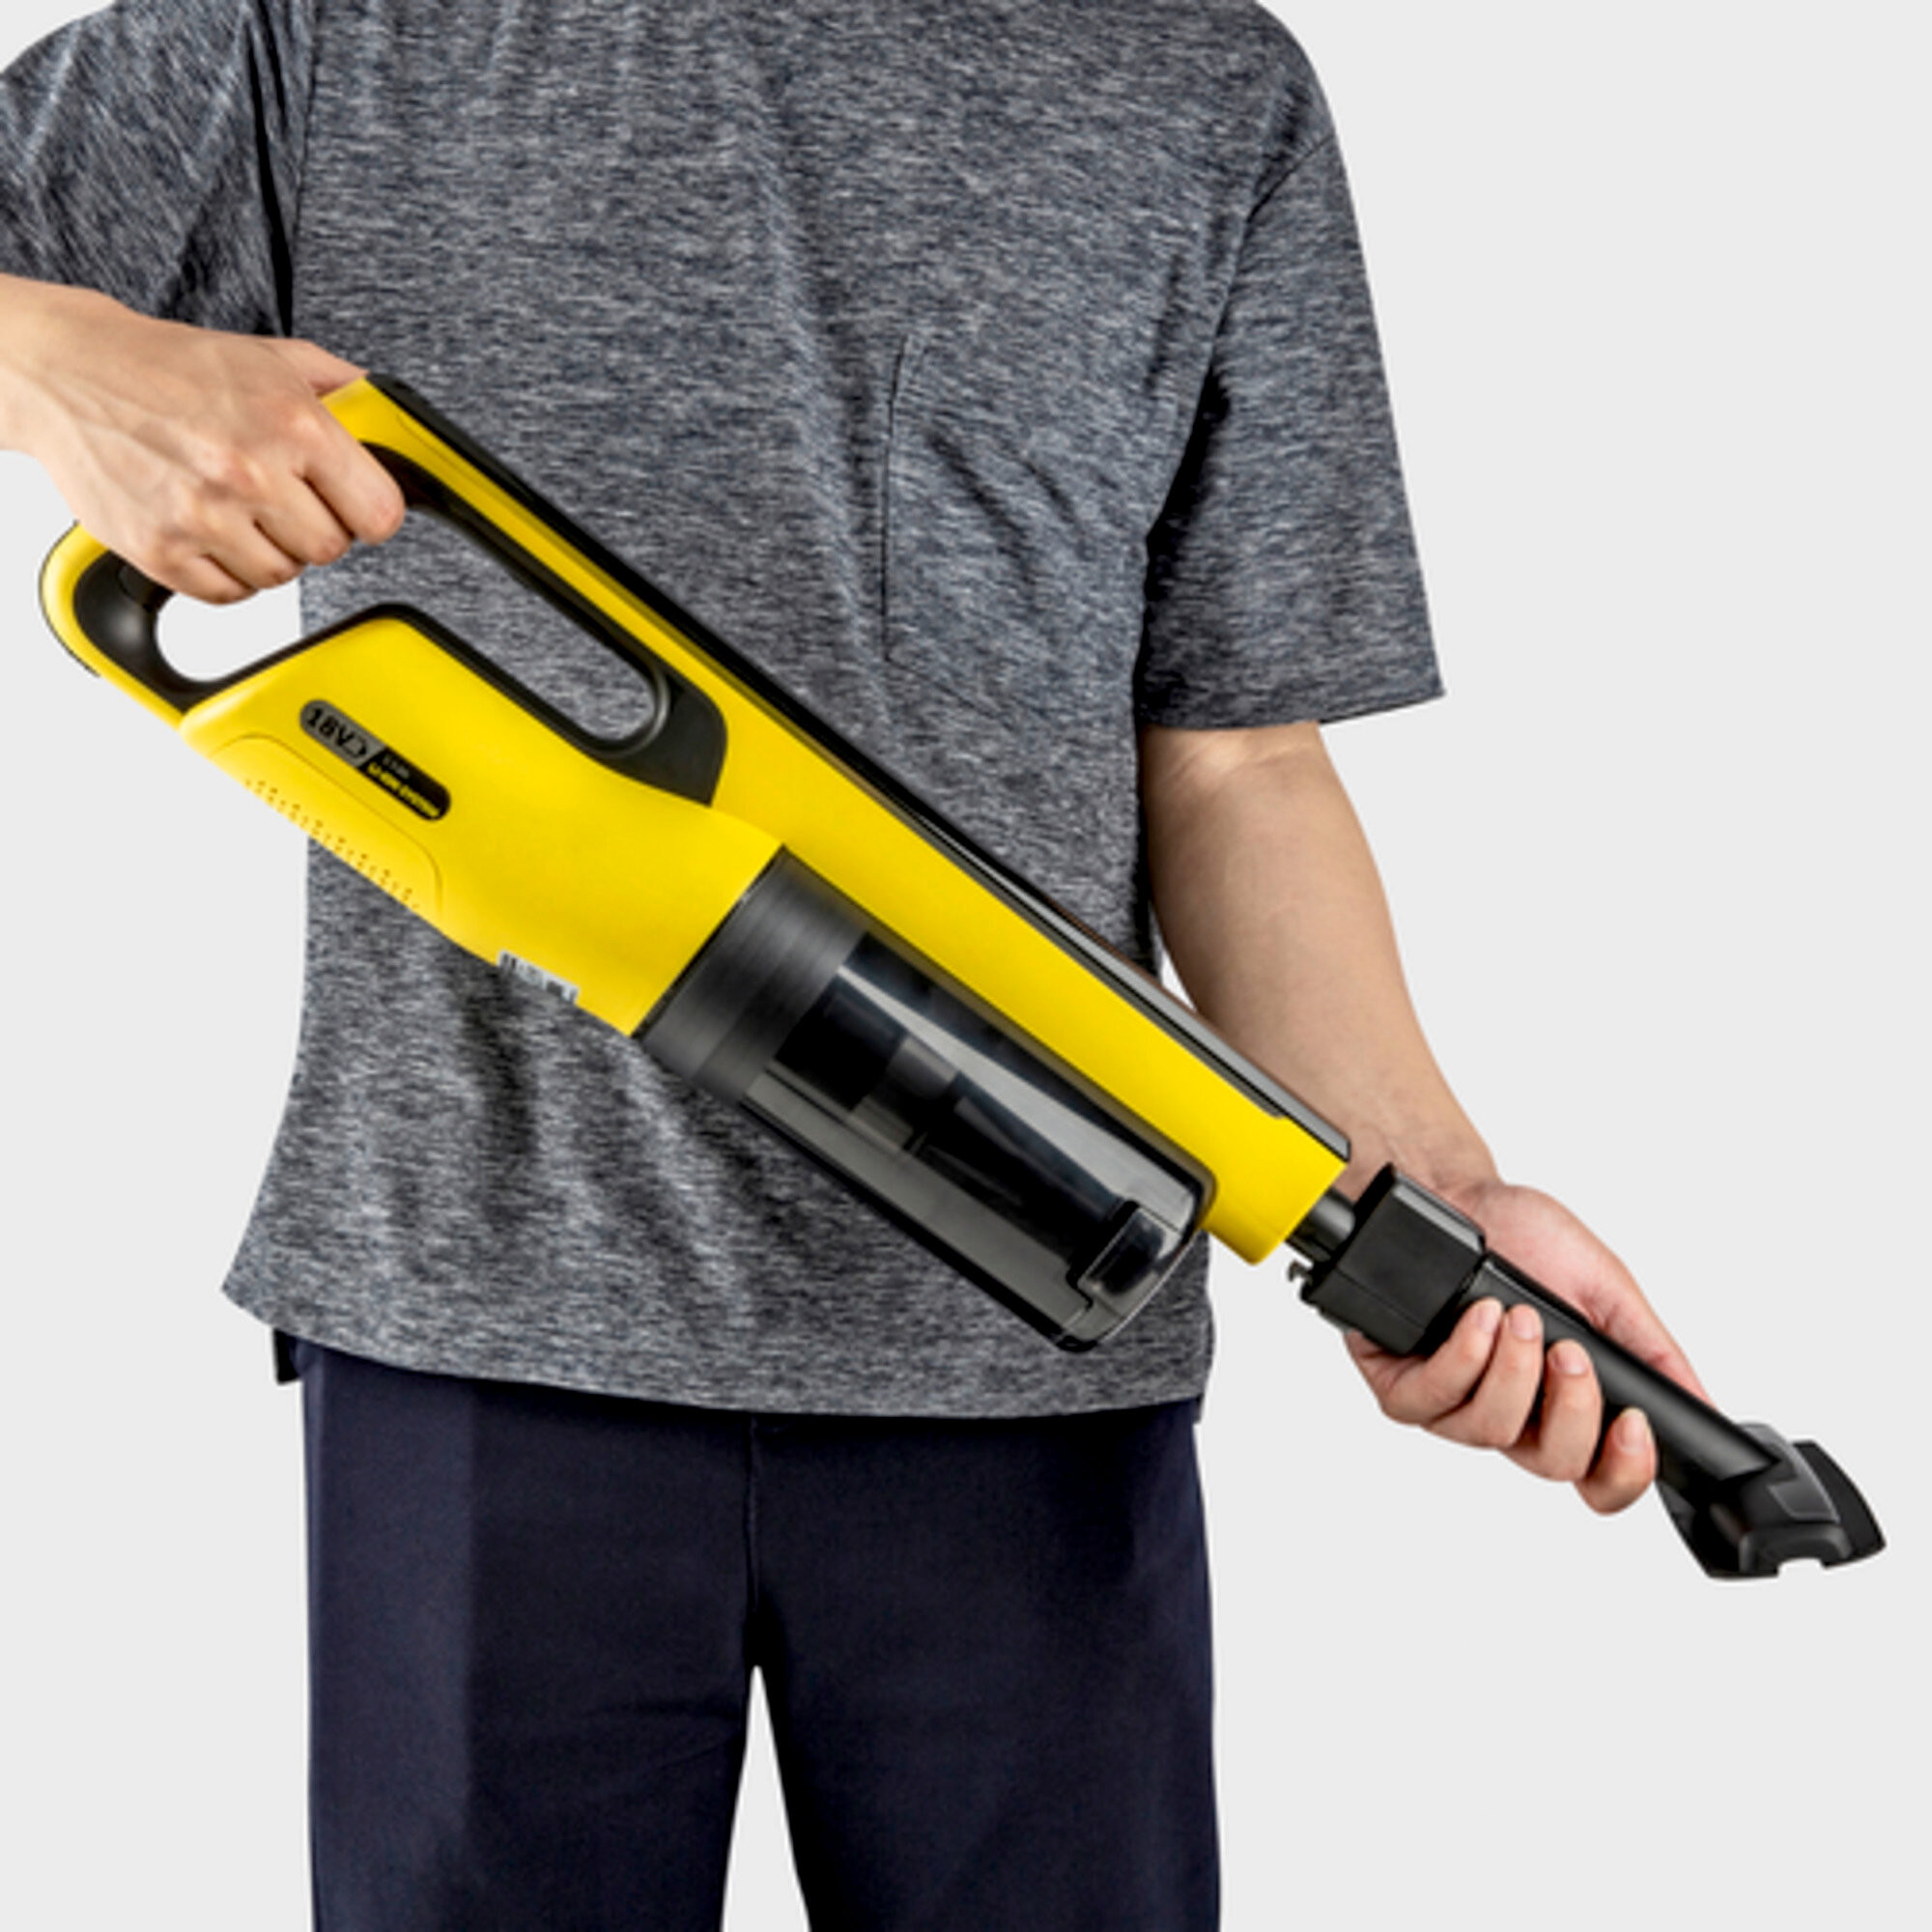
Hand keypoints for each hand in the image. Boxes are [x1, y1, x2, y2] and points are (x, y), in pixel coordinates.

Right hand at [2, 279, 403, 600]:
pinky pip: (229, 593)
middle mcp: (250, 473)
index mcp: (293, 425)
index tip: (353, 505)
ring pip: (281, 576)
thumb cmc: (173, 368)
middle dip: (314, 527)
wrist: (72, 374)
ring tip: (239, 507)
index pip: (379, 514)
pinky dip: (227, 571)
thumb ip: (347, 389)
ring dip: (269, 551)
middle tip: (282, 497)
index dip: (369, 512)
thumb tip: (396, 421)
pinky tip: (211, 530)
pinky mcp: (161, 551)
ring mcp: (203, 517)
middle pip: (330, 549)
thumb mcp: (274, 358)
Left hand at [1342, 1178, 1710, 1513]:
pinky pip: (1430, 1402)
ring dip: (1512, 1370)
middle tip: (1568, 1350)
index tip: (1634, 1423)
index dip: (1624, 1471)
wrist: (1455, 1192)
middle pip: (1554, 1464)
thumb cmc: (1524, 1238)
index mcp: (1564, 1405)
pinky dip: (1462, 1359)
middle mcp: (1511, 1416)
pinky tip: (1477, 1320)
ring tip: (1517, 1315)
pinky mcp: (1401, 1386)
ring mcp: (1453, 1407)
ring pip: (1491, 1432)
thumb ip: (1650, 1351)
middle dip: (1571, 1406)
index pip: (1601, 1479)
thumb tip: (1702, 1405)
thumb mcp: (1604, 1287)